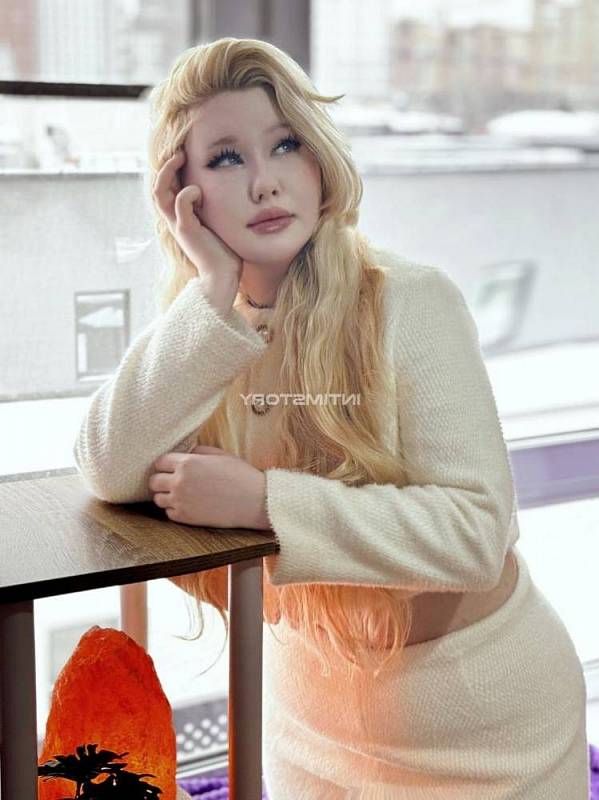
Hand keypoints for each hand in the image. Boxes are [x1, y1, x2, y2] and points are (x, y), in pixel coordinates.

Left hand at [149, 445, 271, 530]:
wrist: (254, 501)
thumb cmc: (240, 475)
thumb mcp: (220, 455)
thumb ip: (198, 451)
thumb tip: (186, 453)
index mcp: (187, 463)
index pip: (160, 462)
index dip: (165, 465)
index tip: (171, 468)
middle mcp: (179, 481)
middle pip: (154, 481)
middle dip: (162, 480)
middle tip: (173, 482)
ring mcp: (180, 501)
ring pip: (158, 499)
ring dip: (167, 496)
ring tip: (181, 494)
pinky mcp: (185, 517)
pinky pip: (169, 513)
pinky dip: (175, 509)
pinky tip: (188, 505)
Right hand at [151, 147, 242, 286]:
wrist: (222, 275)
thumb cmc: (224, 251)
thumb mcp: (216, 221)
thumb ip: (211, 206)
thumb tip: (215, 188)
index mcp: (180, 216)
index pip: (166, 186)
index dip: (170, 168)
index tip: (184, 152)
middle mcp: (173, 219)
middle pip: (157, 185)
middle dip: (164, 164)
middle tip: (179, 149)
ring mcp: (177, 224)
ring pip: (160, 192)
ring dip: (168, 172)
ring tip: (180, 157)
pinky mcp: (186, 230)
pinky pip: (180, 204)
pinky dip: (188, 193)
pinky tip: (199, 190)